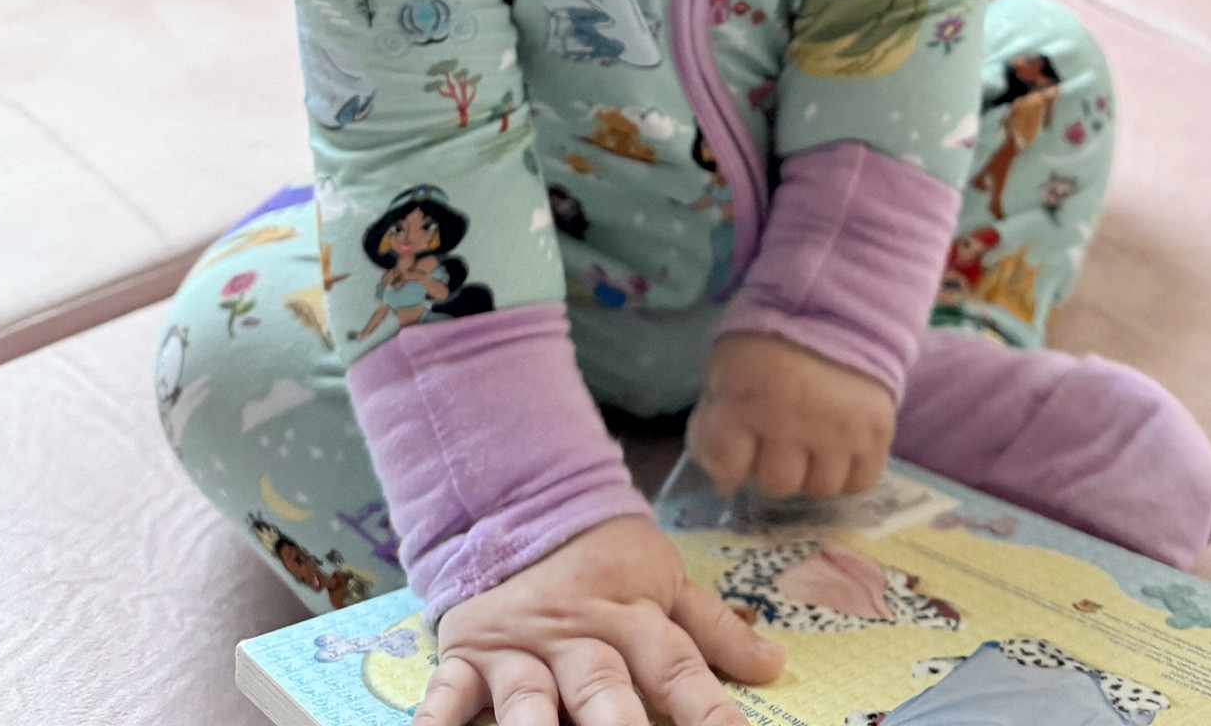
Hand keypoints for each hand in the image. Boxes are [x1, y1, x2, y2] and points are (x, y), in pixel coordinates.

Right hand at [417, 515, 783, 725]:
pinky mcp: (468, 655)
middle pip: (601, 687)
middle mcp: (578, 636)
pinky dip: (435, 721)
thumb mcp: (665, 581)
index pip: (677, 665)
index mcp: (631, 615)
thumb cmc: (604, 559)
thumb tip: (775, 665)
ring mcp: (520, 649)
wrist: (521, 506)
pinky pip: (448, 693)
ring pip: (529, 698)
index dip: (706, 707)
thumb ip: (715, 629)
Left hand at [686, 333, 894, 500]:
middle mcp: (792, 421)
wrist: (835, 305)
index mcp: (745, 399)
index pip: (726, 468)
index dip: (728, 465)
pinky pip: (859, 481)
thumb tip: (723, 477)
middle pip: (778, 484)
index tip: (736, 453)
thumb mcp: (724, 369)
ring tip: (812, 444)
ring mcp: (837, 430)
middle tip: (777, 442)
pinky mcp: (876, 432)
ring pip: (820, 487)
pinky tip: (840, 450)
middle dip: (772, 466)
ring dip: (812, 471)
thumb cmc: (768, 341)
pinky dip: (848, 472)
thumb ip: (716, 421)